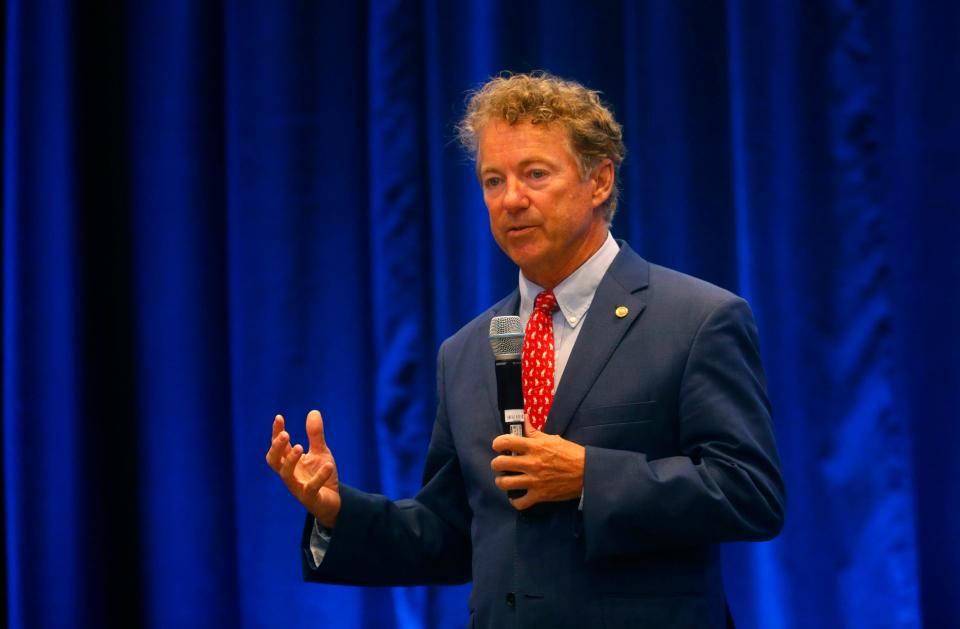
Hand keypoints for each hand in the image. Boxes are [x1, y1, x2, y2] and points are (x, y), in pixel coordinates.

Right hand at [265, 410, 340, 527]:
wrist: (332, 501)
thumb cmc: (320, 475)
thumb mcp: (320, 452)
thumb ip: (315, 435)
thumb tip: (313, 411)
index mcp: (290, 461)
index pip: (278, 446)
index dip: (276, 433)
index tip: (279, 417)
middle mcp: (290, 474)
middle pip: (274, 461)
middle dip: (277, 448)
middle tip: (285, 435)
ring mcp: (298, 487)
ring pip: (286, 475)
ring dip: (291, 461)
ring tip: (299, 447)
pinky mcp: (310, 498)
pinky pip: (311, 488)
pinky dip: (319, 476)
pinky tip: (328, 465)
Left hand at [490, 415, 585, 509]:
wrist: (587, 473)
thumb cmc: (570, 453)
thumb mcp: (553, 439)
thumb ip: (534, 432)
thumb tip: (524, 419)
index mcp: (535, 446)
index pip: (506, 442)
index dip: (497, 444)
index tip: (498, 446)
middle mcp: (532, 463)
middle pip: (500, 463)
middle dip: (496, 463)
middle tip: (500, 464)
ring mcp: (534, 480)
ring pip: (505, 483)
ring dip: (501, 481)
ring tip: (504, 480)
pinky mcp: (540, 495)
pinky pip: (519, 502)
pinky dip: (515, 500)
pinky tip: (516, 495)